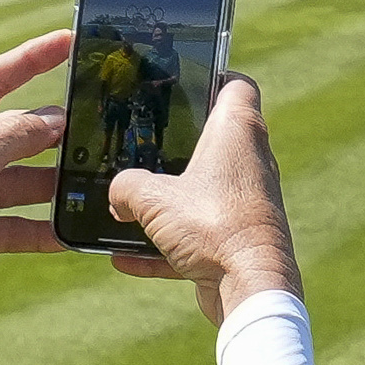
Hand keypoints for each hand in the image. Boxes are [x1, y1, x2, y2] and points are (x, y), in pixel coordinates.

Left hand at [0, 31, 72, 346]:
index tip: (67, 42)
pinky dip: (38, 227)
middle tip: (89, 125)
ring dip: (48, 183)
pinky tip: (68, 230)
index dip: (30, 59)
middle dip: (46, 133)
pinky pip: (13, 221)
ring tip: (87, 179)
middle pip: (8, 130)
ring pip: (16, 177)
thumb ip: (14, 137)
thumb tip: (53, 122)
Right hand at [101, 75, 300, 324]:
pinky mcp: (236, 238)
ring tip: (128, 205)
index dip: (212, 75)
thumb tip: (116, 194)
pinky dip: (164, 246)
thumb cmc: (212, 227)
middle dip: (176, 144)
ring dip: (168, 200)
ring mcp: (245, 201)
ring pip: (202, 190)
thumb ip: (126, 187)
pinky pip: (195, 235)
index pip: (236, 85)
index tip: (183, 81)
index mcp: (237, 132)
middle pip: (214, 139)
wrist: (249, 288)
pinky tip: (125, 257)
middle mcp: (249, 162)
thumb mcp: (153, 198)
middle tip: (140, 144)